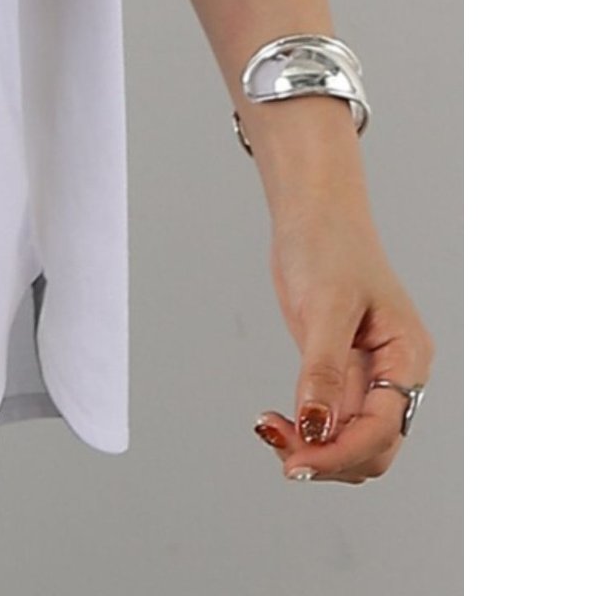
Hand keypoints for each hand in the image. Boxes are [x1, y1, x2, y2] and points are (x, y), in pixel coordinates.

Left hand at [252, 200, 435, 483]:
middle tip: (276, 443)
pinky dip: (306, 429)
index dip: (340, 452)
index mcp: (408, 357)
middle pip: (372, 447)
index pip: (382, 428)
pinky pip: (332, 420)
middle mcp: (396, 374)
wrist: (315, 215)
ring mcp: (370, 376)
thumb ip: (323, 370)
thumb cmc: (329, 246)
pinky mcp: (342, 372)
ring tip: (269, 428)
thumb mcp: (325, 305)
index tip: (296, 462)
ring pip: (351, 440)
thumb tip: (317, 427)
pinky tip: (275, 420)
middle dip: (328, 456)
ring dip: (315, 447)